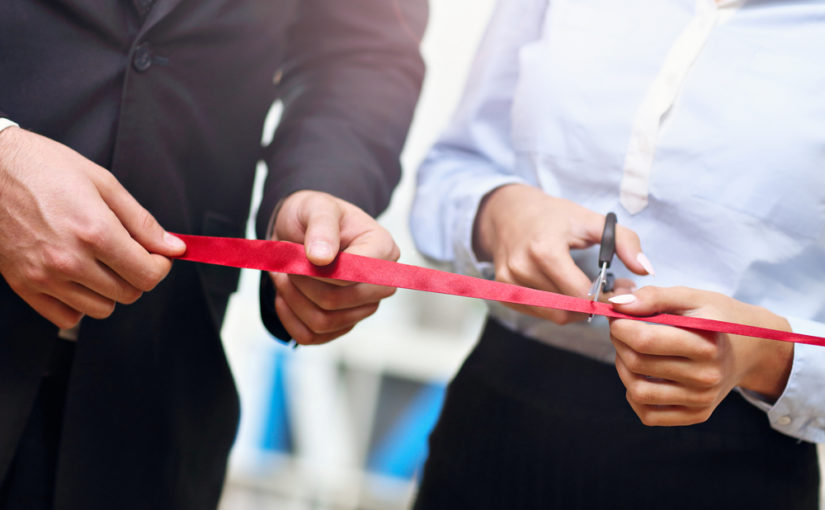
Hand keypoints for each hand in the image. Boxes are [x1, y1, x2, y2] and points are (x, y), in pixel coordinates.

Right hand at [0, 128, 185, 328]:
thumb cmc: (43, 167)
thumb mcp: (102, 182)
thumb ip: (142, 221)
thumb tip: (174, 247)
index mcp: (95, 232)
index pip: (148, 274)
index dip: (161, 265)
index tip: (157, 255)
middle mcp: (70, 260)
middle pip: (129, 293)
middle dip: (139, 276)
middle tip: (130, 254)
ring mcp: (44, 276)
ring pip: (101, 308)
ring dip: (111, 290)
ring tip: (101, 262)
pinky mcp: (23, 285)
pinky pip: (67, 316)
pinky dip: (79, 303)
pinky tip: (78, 277)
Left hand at [269, 190, 397, 344]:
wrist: (303, 230)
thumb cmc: (314, 215)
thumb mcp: (316, 207)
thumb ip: (322, 227)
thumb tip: (322, 258)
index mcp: (383, 249)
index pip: (353, 275)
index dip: (318, 271)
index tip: (298, 254)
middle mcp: (380, 282)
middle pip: (338, 301)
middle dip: (303, 284)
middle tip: (289, 264)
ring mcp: (364, 306)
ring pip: (323, 321)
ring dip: (292, 299)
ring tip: (284, 275)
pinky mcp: (344, 323)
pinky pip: (313, 336)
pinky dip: (290, 318)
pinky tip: (286, 295)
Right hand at [473, 183, 652, 323]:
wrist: (508, 213)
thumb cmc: (552, 216)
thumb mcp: (590, 220)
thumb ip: (624, 241)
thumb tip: (645, 269)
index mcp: (544, 250)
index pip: (580, 294)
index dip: (605, 298)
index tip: (620, 290)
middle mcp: (522, 269)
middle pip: (568, 309)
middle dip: (594, 305)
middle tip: (608, 291)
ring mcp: (509, 284)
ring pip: (555, 315)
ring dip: (577, 309)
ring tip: (588, 290)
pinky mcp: (503, 293)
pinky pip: (540, 313)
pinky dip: (557, 307)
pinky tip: (565, 290)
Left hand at [609, 286, 793, 425]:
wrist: (752, 349)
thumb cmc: (718, 318)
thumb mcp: (692, 297)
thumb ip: (654, 297)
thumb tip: (617, 304)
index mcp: (706, 344)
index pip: (645, 340)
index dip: (620, 326)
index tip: (617, 316)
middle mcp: (706, 376)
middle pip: (637, 363)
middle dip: (618, 342)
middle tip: (622, 330)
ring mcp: (702, 399)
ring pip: (638, 391)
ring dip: (622, 369)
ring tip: (630, 352)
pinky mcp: (696, 414)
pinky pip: (649, 415)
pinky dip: (634, 396)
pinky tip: (642, 376)